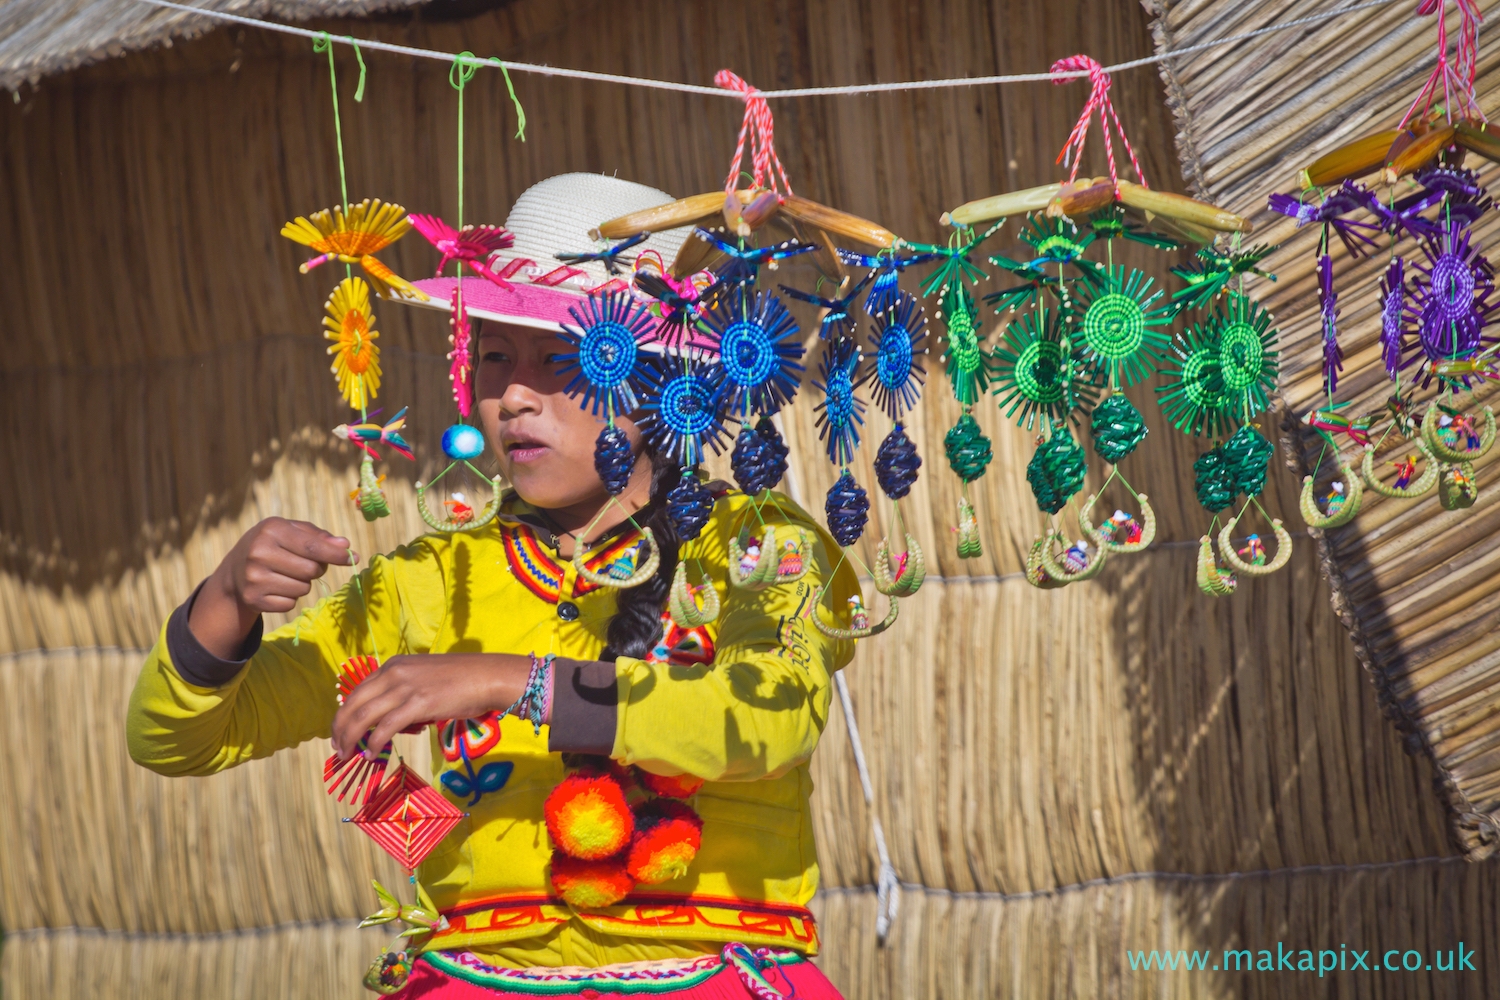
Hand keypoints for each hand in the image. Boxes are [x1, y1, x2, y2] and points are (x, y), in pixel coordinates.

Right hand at [189, 517, 355, 659]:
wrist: (234, 570)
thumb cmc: (272, 544)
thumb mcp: (291, 531)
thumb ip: (319, 536)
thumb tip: (345, 545)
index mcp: (271, 530)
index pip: (313, 547)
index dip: (336, 554)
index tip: (354, 558)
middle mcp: (259, 553)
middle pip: (311, 570)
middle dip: (317, 568)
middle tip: (305, 564)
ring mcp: (254, 578)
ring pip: (303, 589)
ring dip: (303, 583)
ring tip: (286, 574)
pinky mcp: (253, 599)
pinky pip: (290, 604)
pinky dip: (290, 598)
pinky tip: (276, 587)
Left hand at [331, 653, 534, 761]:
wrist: (487, 676)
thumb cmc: (461, 680)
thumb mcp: (424, 679)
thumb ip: (404, 695)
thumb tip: (392, 724)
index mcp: (394, 666)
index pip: (358, 691)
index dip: (345, 714)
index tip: (341, 732)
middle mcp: (394, 673)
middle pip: (354, 703)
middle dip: (340, 728)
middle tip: (337, 748)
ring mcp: (405, 688)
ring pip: (364, 716)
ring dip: (351, 738)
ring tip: (347, 754)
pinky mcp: (418, 704)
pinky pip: (386, 727)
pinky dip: (375, 743)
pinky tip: (372, 754)